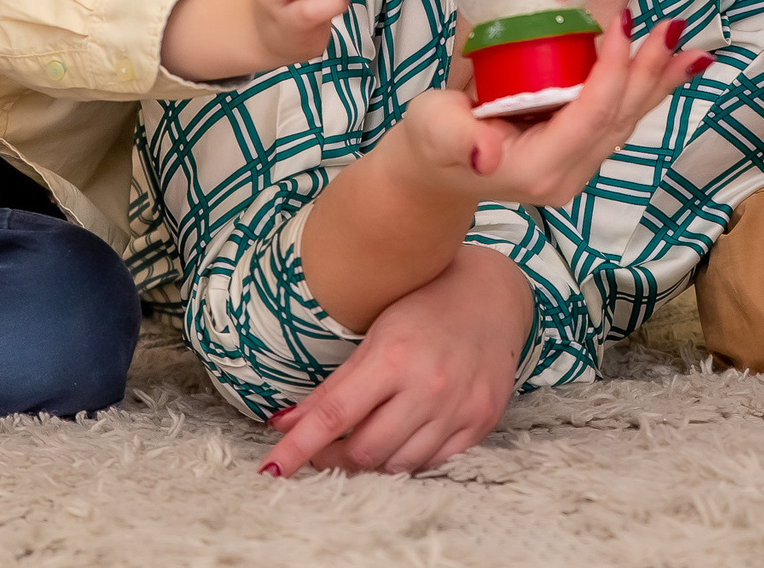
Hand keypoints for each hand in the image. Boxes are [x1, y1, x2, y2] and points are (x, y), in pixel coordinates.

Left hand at [261, 246, 531, 477]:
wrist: (494, 295)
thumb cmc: (425, 304)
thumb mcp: (375, 332)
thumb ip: (335, 384)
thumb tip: (287, 423)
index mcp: (392, 357)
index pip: (333, 415)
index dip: (298, 447)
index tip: (270, 469)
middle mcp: (427, 387)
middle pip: (366, 451)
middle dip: (333, 458)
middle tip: (319, 449)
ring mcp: (458, 408)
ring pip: (399, 465)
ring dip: (370, 462)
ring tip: (359, 442)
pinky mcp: (481, 422)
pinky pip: (434, 463)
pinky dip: (408, 459)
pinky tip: (399, 440)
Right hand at [394, 14, 711, 208]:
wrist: (431, 172)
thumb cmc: (430, 141)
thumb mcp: (434, 132)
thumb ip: (459, 140)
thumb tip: (485, 154)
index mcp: (537, 169)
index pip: (588, 116)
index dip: (611, 72)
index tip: (622, 25)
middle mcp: (567, 174)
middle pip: (618, 118)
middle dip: (649, 72)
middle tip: (673, 28)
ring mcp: (576, 167)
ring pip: (625, 120)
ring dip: (658, 81)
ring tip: (691, 48)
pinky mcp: (578, 152)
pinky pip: (618, 118)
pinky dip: (645, 90)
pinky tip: (669, 67)